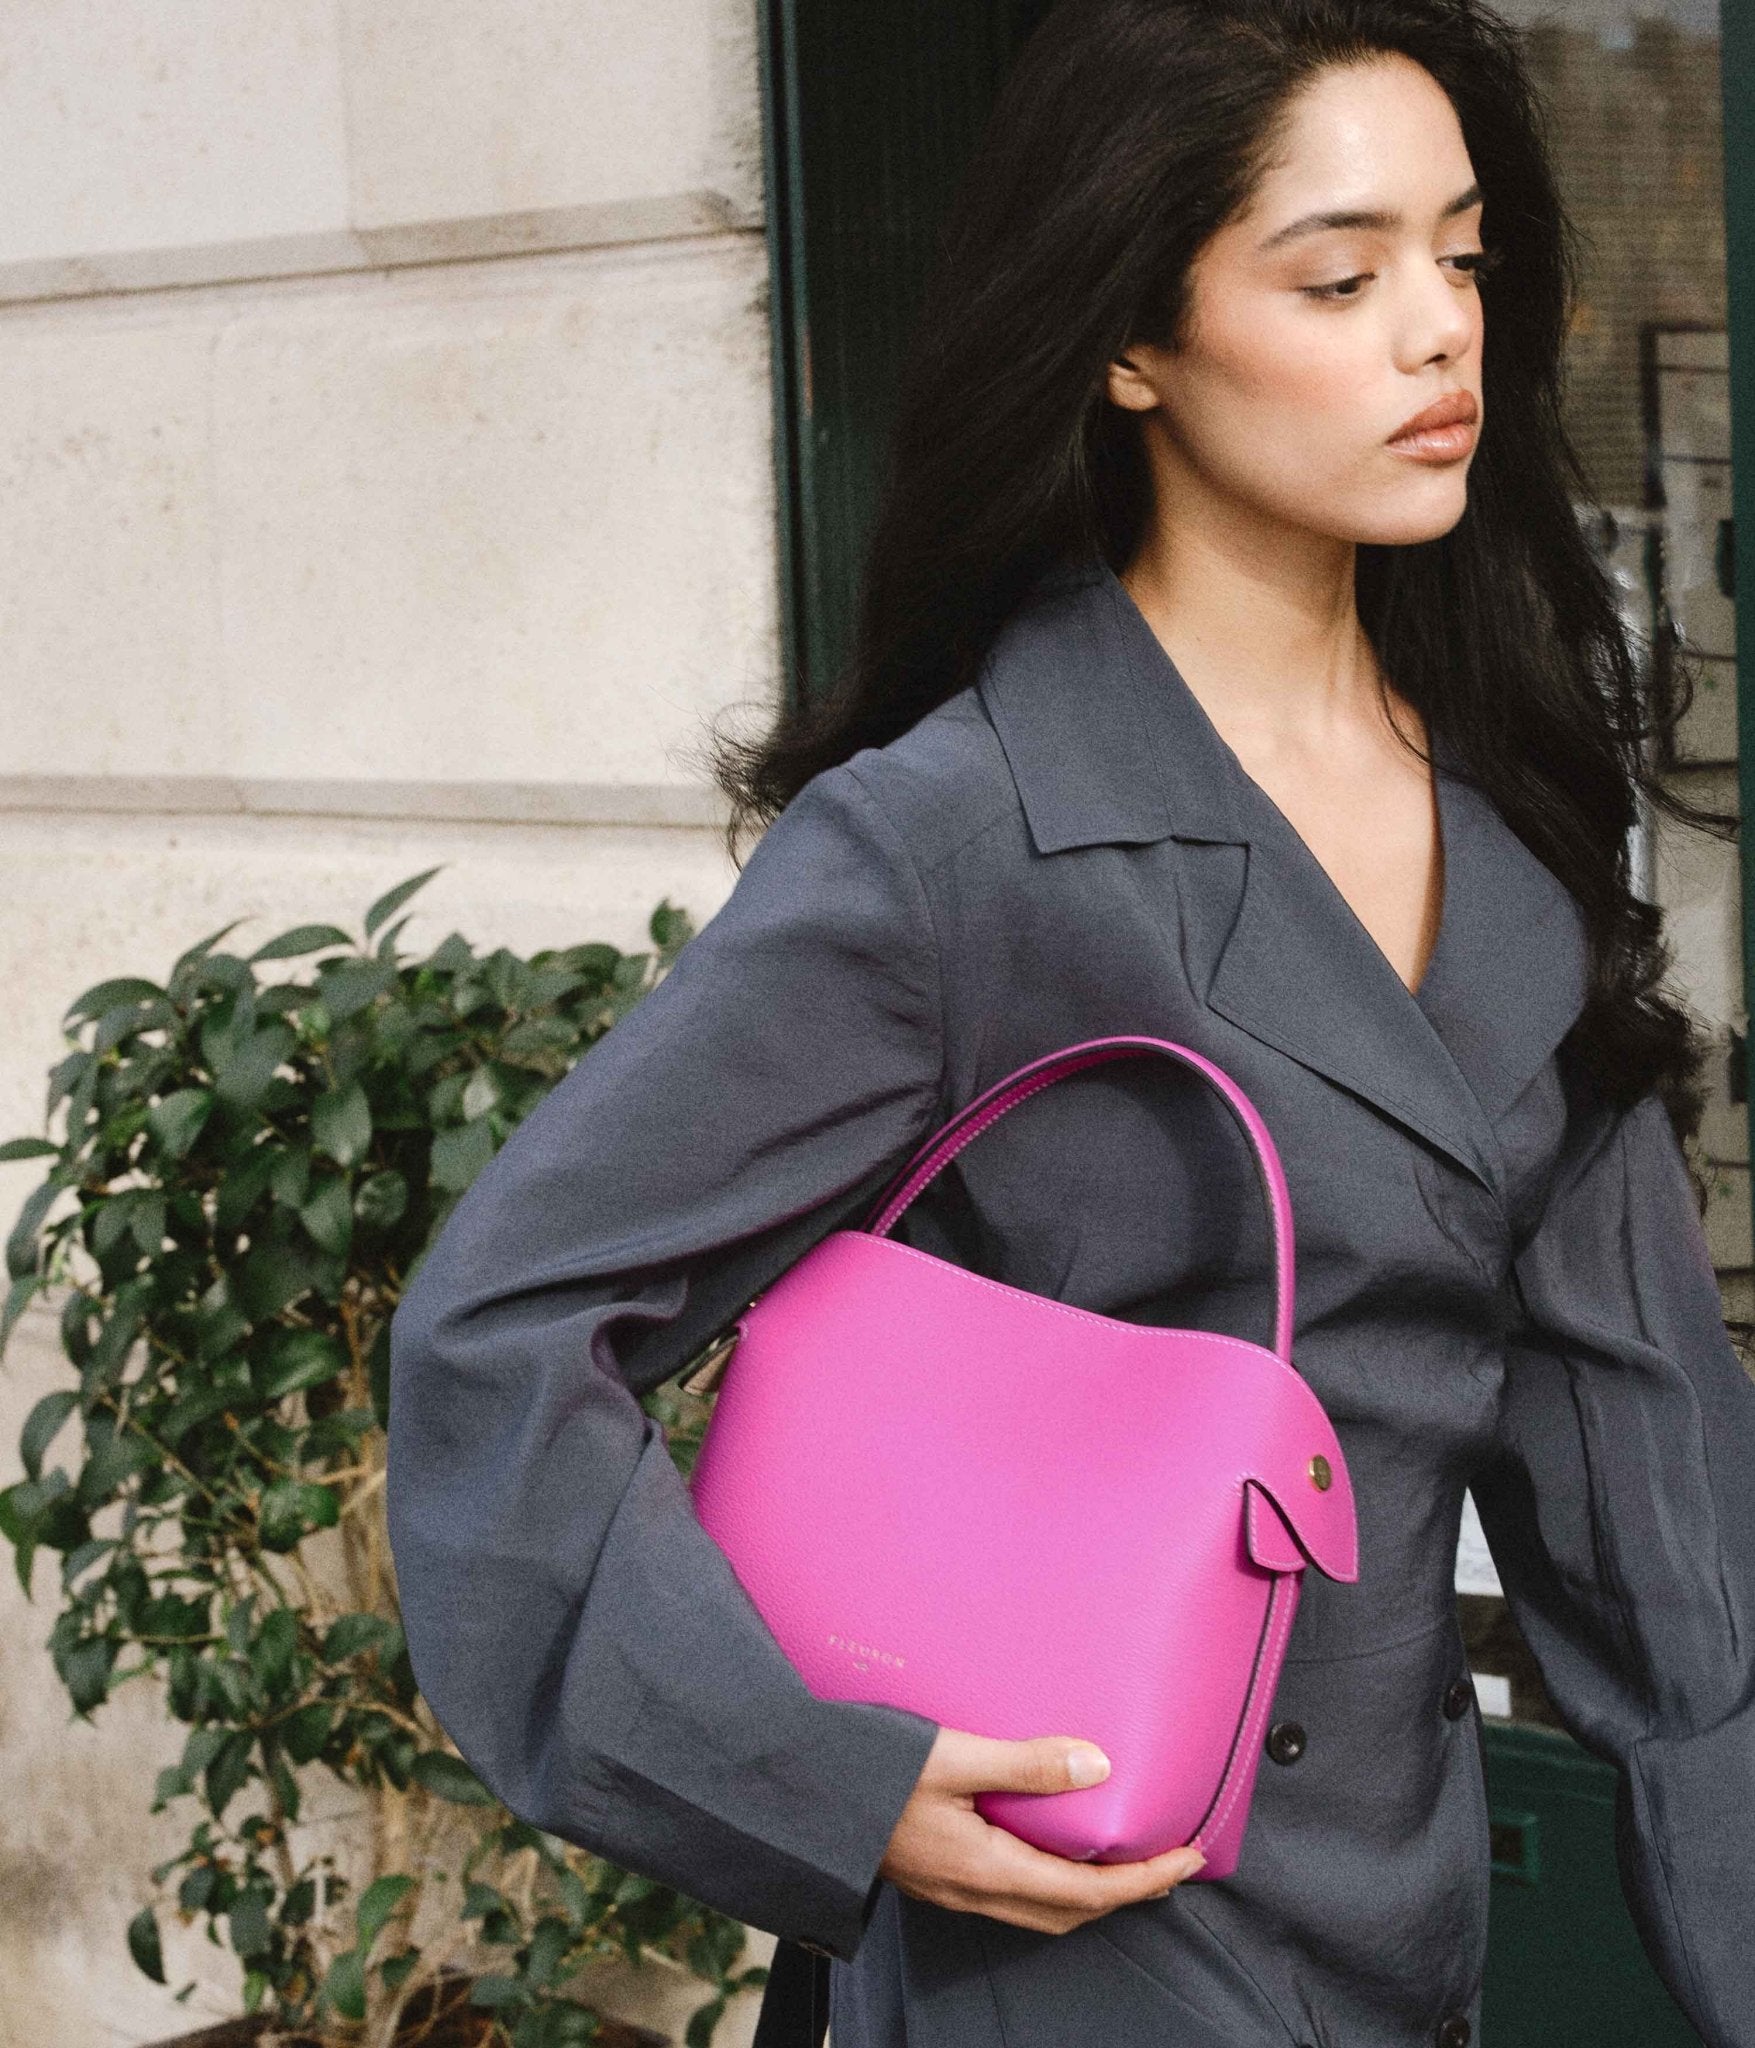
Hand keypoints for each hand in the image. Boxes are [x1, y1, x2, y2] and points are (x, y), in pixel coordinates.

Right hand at [877, 1726, 1206, 1933]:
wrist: (806, 1790)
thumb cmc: (874, 1770)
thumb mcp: (954, 1755)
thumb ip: (1027, 1763)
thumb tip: (1099, 1767)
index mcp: (987, 1869)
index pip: (1087, 1893)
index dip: (1144, 1880)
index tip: (1188, 1859)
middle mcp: (975, 1893)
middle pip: (1071, 1914)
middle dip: (1127, 1894)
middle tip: (1169, 1862)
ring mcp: (953, 1892)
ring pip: (1042, 1912)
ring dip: (1091, 1894)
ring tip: (1123, 1859)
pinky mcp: (939, 1879)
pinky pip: (1014, 1898)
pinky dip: (1053, 1884)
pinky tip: (1054, 1849)